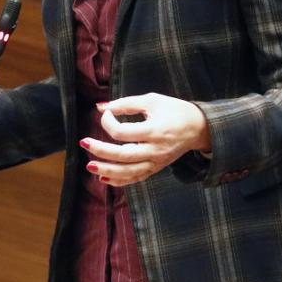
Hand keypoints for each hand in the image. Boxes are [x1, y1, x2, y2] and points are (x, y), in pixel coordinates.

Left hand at [80, 93, 210, 186]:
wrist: (199, 128)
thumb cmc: (174, 110)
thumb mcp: (152, 100)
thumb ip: (125, 103)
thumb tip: (100, 106)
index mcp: (154, 130)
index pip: (123, 132)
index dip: (108, 122)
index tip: (106, 113)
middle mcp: (155, 149)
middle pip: (123, 155)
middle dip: (101, 151)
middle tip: (83, 143)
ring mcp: (156, 162)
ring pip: (129, 172)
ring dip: (107, 171)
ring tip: (90, 166)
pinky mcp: (156, 168)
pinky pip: (136, 178)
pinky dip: (120, 181)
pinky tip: (104, 179)